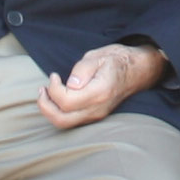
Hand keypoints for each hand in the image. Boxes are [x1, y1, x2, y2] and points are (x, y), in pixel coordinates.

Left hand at [37, 42, 170, 128]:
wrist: (138, 70)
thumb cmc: (117, 60)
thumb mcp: (98, 56)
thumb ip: (82, 69)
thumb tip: (70, 84)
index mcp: (99, 92)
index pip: (66, 101)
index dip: (54, 89)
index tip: (54, 76)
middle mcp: (98, 108)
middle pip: (62, 120)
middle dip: (45, 107)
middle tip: (42, 90)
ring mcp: (97, 115)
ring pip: (66, 124)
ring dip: (50, 111)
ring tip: (45, 94)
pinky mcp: (95, 115)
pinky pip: (72, 121)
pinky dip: (59, 112)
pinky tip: (57, 98)